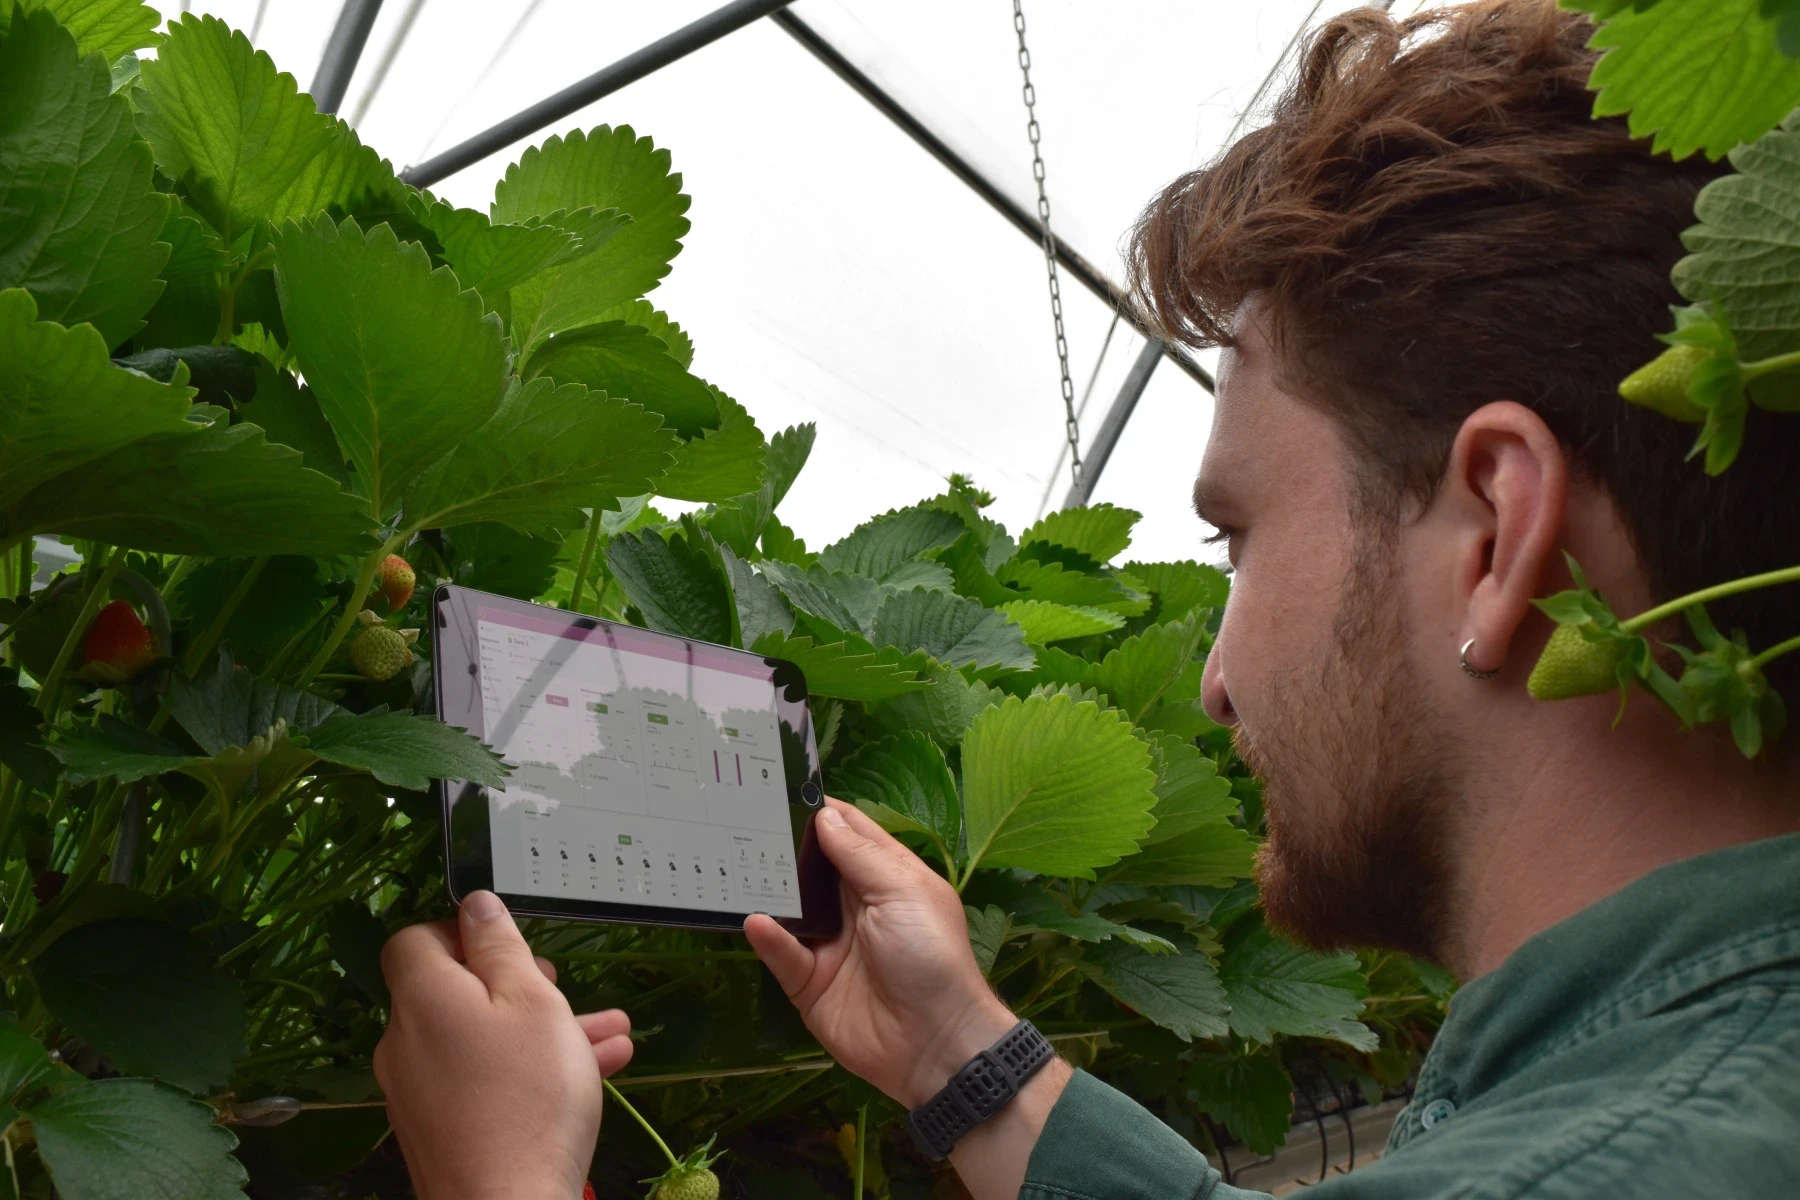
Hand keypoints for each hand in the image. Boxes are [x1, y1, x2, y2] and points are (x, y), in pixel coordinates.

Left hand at [376, 891, 634, 1199]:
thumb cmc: (527, 1102)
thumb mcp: (533, 1001)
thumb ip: (502, 948)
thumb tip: (476, 906)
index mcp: (423, 999)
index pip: (415, 940)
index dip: (461, 931)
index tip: (508, 941)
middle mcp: (407, 1043)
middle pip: (454, 992)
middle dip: (516, 983)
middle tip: (559, 986)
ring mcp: (419, 1093)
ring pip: (480, 1039)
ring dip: (538, 1028)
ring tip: (603, 1030)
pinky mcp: (440, 1130)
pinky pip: (482, 1080)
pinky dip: (526, 1069)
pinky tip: (592, 1070)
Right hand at [744, 799, 1016, 1107]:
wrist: (935, 1043)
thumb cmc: (930, 955)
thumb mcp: (903, 892)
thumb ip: (860, 854)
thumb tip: (824, 815)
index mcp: (887, 878)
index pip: (849, 833)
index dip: (820, 811)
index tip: (781, 787)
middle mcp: (855, 906)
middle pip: (812, 867)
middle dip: (781, 846)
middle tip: (740, 818)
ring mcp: (830, 945)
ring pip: (790, 908)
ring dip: (766, 888)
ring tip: (732, 860)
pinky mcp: (809, 983)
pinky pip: (782, 954)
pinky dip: (768, 937)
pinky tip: (755, 920)